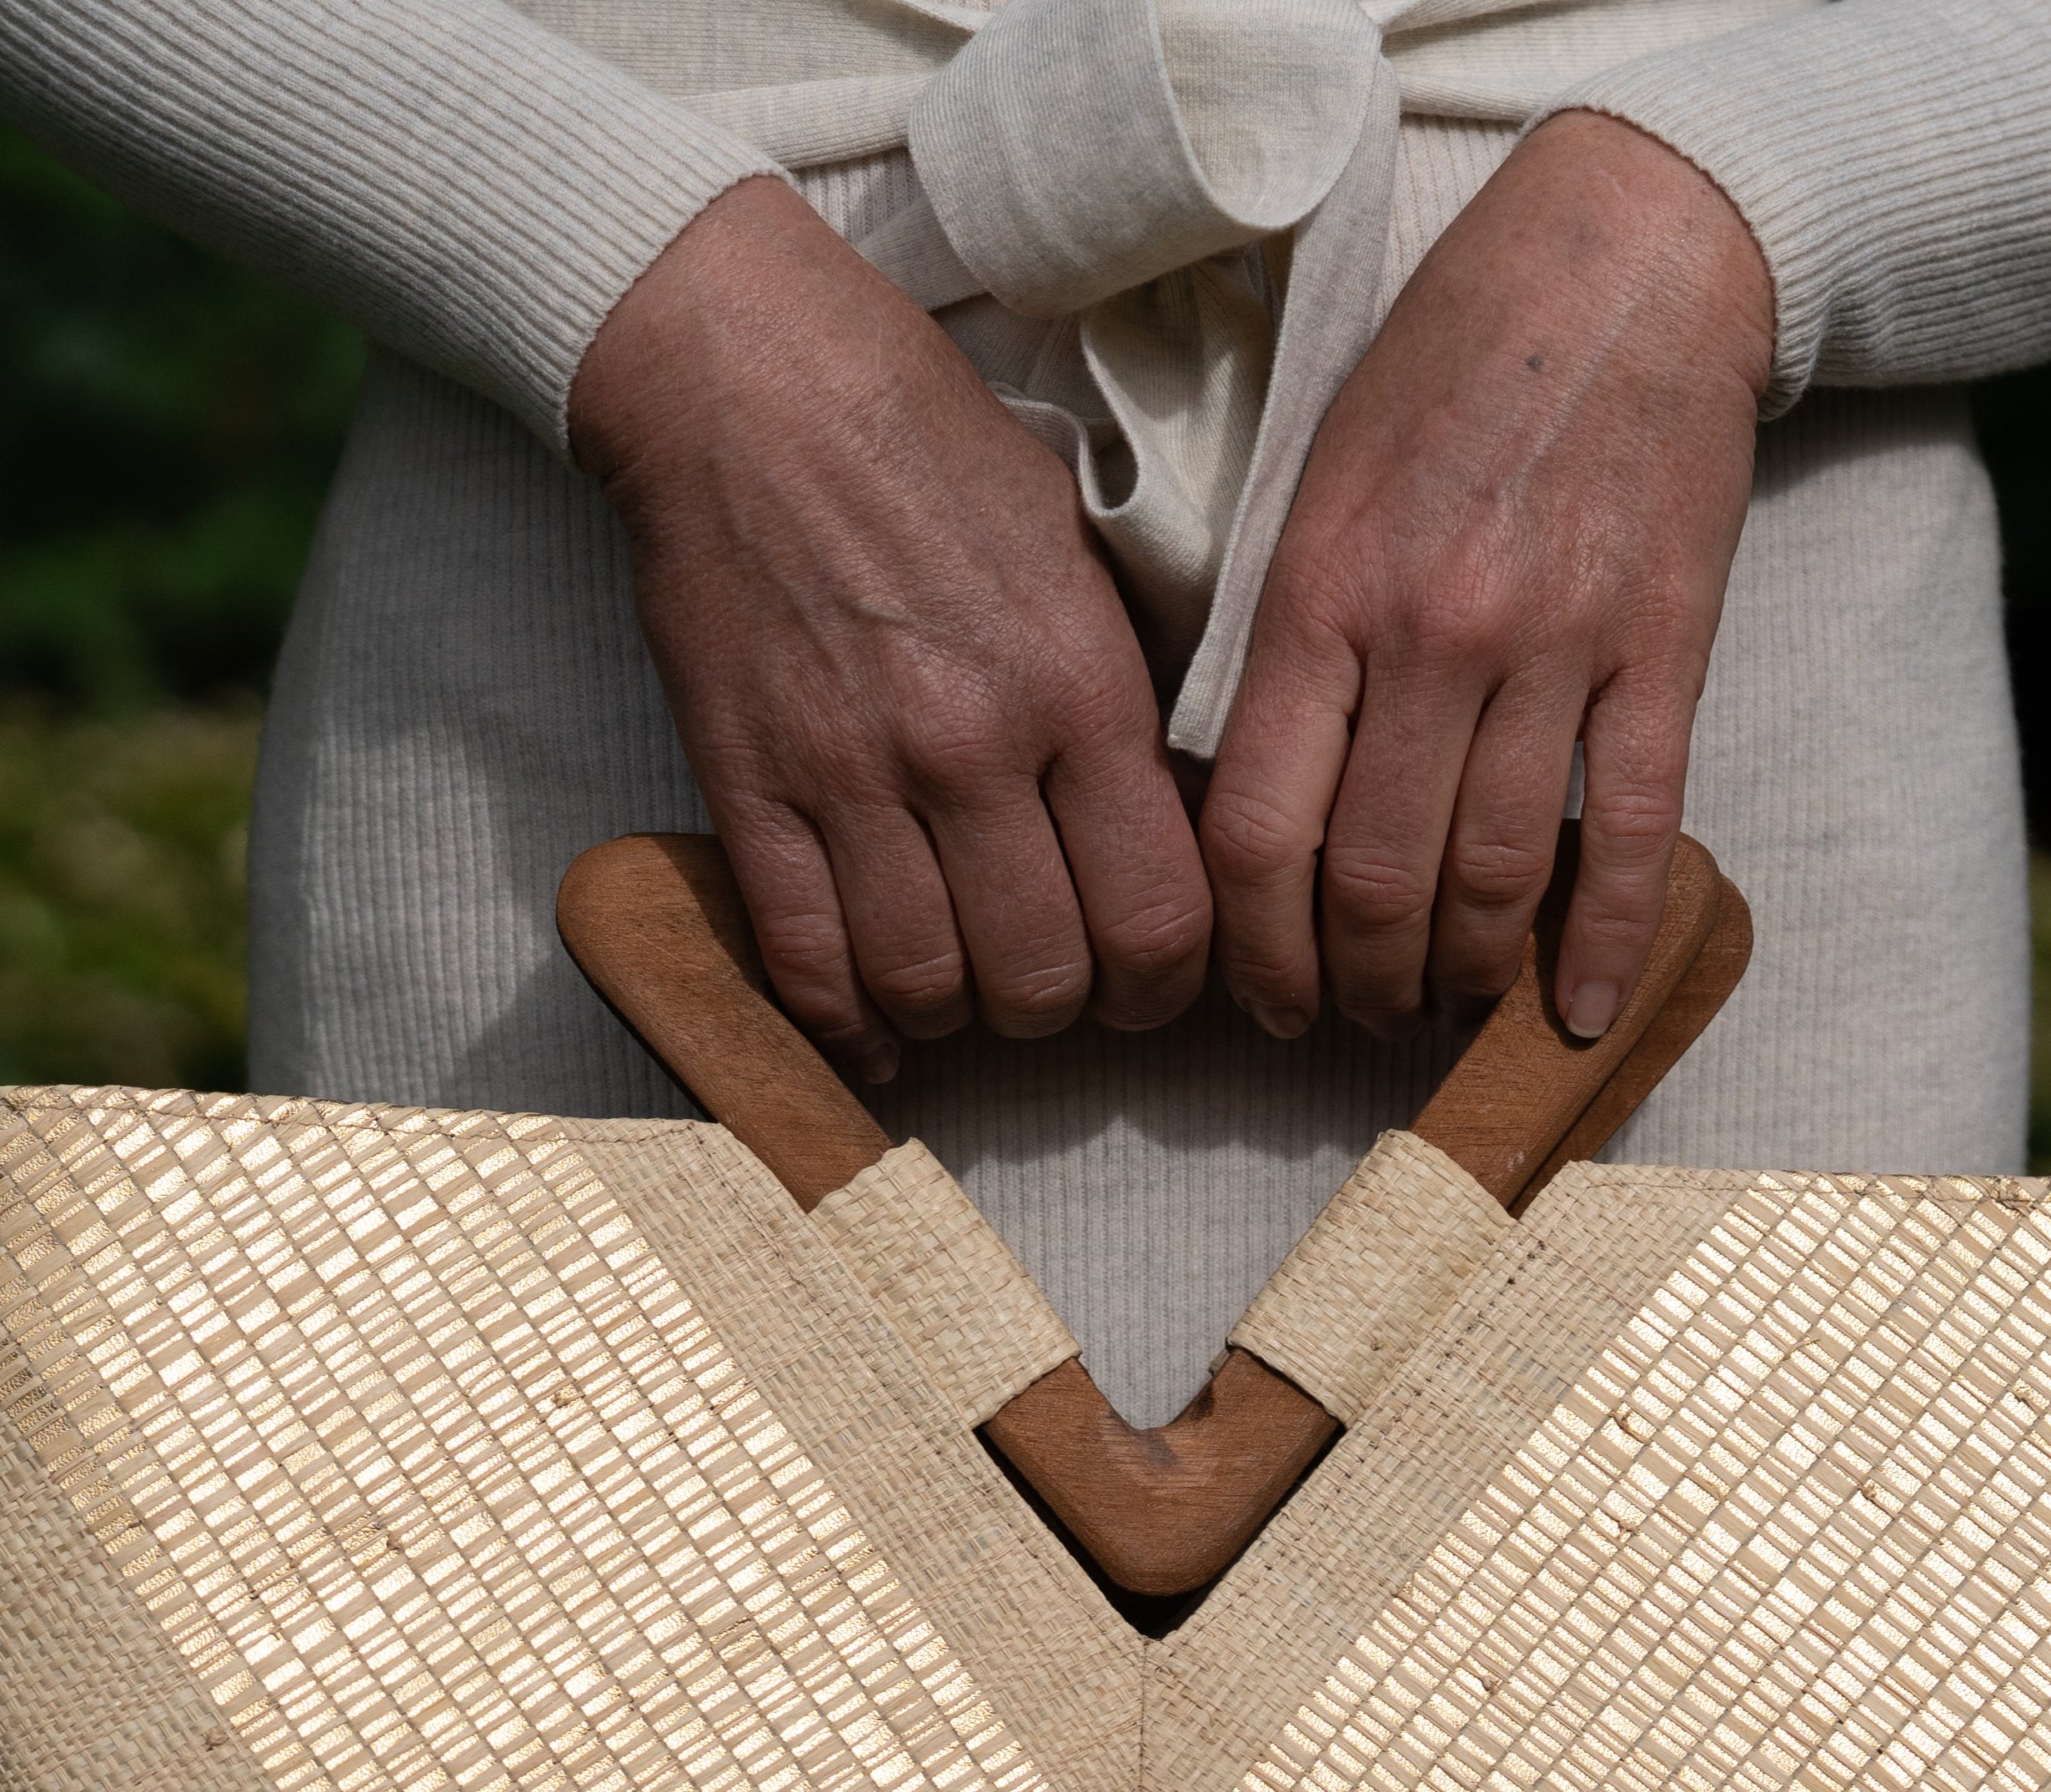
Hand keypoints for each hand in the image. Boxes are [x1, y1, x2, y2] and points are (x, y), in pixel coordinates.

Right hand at [570, 179, 1210, 1080]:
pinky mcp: (746, 785)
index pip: (1158, 914)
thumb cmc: (930, 452)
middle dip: (1066, 1007)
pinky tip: (877, 1023)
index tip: (1153, 975)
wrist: (748, 381)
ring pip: (928, 987)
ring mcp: (849, 773)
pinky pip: (805, 960)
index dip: (1168, 981)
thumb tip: (1177, 833)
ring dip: (958, 1017)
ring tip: (968, 987)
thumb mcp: (1082, 549)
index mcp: (1076, 683)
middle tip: (1059, 983)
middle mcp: (970, 744)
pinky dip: (846, 1021)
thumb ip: (1131, 696)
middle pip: (1045, 977)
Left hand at [1202, 113, 1772, 1043]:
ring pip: (1493, 876)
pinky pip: (1634, 831)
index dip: (1257, 953)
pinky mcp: (1663, 648)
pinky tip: (1586, 1011)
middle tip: (1359, 1018)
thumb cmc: (1447, 375)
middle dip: (1359, 985)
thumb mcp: (1317, 493)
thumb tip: (1251, 818)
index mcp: (1322, 596)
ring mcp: (1556, 644)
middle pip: (1375, 882)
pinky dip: (1607, 942)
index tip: (1268, 1000)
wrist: (1625, 261)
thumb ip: (1282, 651)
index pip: (1260, 833)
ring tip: (1446, 1005)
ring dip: (1463, 976)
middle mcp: (1431, 631)